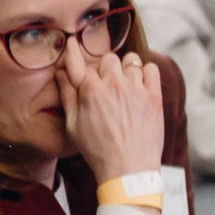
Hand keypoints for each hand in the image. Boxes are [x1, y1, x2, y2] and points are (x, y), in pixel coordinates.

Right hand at [55, 40, 164, 185]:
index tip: (73, 45)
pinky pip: (151, 69)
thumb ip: (67, 95)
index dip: (74, 51)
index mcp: (89, 91)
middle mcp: (112, 85)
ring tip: (125, 85)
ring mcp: (135, 89)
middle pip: (107, 58)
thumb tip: (61, 73)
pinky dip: (146, 72)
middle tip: (106, 83)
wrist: (128, 170)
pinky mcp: (154, 96)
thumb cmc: (97, 151)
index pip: (78, 60)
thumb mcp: (73, 126)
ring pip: (130, 60)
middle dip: (105, 68)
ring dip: (126, 69)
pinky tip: (141, 86)